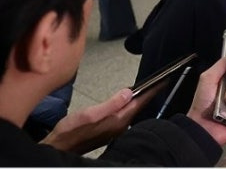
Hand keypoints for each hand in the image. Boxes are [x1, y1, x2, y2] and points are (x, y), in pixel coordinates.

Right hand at [40, 85, 162, 153]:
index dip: (153, 90)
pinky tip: (127, 100)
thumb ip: (111, 103)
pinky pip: (124, 113)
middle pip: (139, 106)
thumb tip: (129, 92)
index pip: (141, 102)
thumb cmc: (71, 131)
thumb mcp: (90, 114)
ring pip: (132, 110)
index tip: (165, 79)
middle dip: (149, 93)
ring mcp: (115, 128)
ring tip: (147, 87)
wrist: (60, 147)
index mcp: (118, 120)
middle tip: (159, 81)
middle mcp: (120, 125)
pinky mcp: (109, 129)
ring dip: (140, 99)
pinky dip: (129, 104)